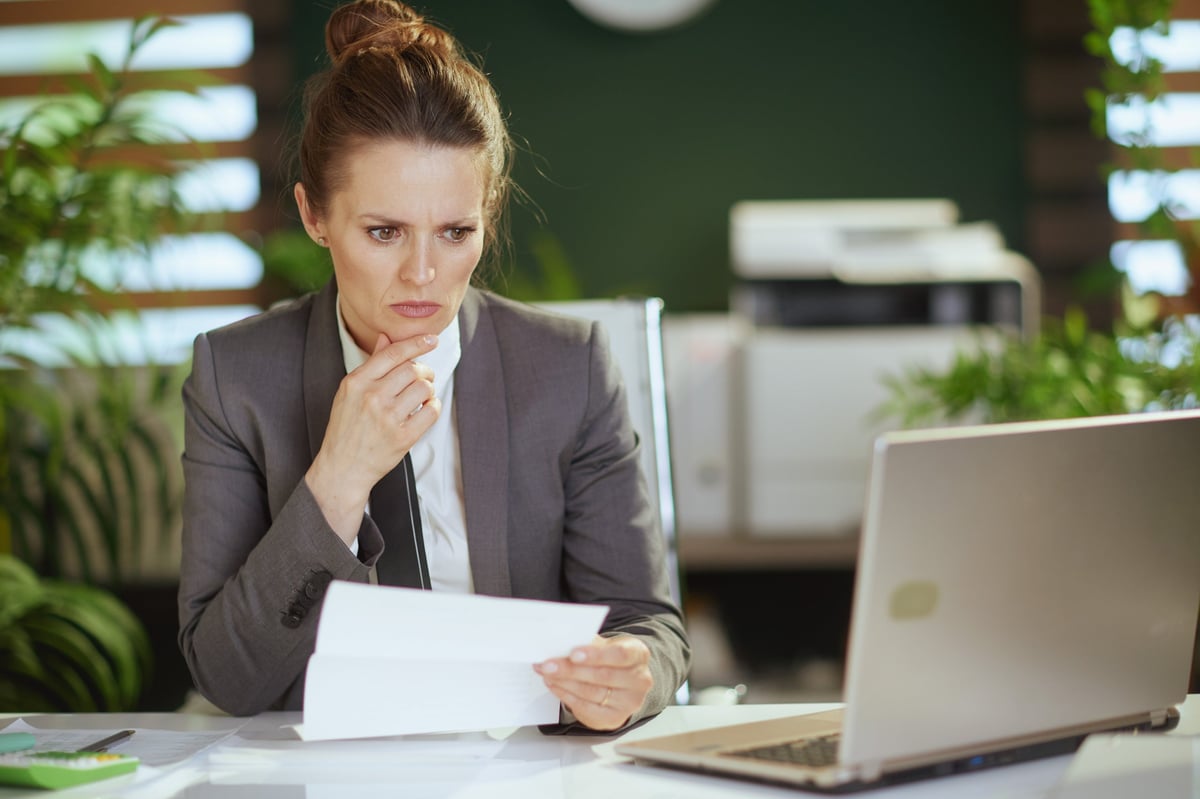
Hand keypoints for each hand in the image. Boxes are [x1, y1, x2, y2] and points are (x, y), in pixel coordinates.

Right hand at [306, 332, 440, 541]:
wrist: (342, 469)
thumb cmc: (346, 429)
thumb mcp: (349, 393)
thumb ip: (371, 366)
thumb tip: (386, 337)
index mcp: (356, 382)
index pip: (392, 353)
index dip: (416, 343)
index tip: (432, 339)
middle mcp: (372, 397)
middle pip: (412, 369)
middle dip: (424, 370)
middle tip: (424, 377)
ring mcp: (387, 418)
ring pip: (424, 388)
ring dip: (429, 389)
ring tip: (422, 396)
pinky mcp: (403, 437)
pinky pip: (431, 411)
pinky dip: (434, 406)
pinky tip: (425, 409)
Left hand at [533, 634, 651, 730]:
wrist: (623, 683)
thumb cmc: (610, 659)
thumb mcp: (605, 645)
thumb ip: (588, 644)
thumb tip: (560, 644)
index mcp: (638, 655)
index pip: (620, 654)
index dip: (596, 655)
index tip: (573, 653)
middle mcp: (639, 680)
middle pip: (602, 676)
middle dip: (570, 670)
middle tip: (547, 665)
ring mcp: (628, 702)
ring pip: (591, 692)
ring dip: (564, 682)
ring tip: (546, 673)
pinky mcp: (615, 718)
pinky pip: (586, 708)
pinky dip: (566, 695)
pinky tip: (554, 685)